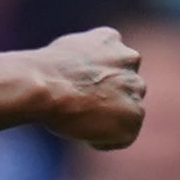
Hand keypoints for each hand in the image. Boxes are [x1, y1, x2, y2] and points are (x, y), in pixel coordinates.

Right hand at [34, 26, 145, 148]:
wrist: (45, 86)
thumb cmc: (44, 73)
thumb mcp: (65, 52)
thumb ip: (84, 60)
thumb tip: (83, 74)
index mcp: (111, 39)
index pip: (113, 63)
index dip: (96, 80)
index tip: (79, 89)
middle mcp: (130, 59)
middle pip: (125, 85)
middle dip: (109, 98)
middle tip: (80, 107)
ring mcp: (135, 88)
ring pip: (128, 110)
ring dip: (109, 118)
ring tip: (80, 118)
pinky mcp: (134, 117)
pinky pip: (123, 136)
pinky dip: (105, 140)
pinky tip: (83, 132)